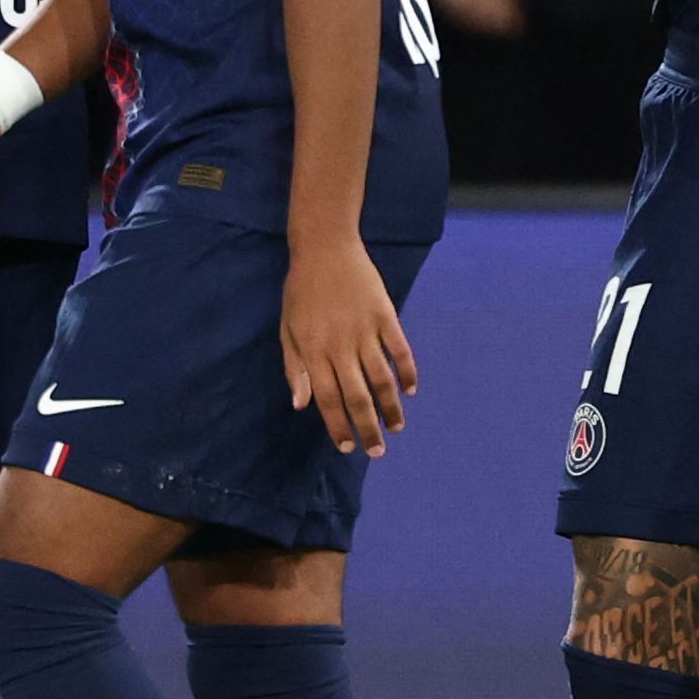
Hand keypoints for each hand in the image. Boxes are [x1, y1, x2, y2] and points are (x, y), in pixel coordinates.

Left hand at [281, 235, 417, 455]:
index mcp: (314, 351)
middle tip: (377, 451)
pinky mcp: (385, 315)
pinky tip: (411, 390)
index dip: (338, 426)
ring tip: (397, 427)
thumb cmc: (302, 291)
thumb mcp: (288, 329)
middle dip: (368, 428)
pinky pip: (400, 350)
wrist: (326, 247)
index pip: (328, 399)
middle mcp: (341, 346)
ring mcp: (365, 330)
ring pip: (382, 378)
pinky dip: (408, 372)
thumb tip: (302, 406)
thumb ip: (296, 368)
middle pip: (358, 396)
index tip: (347, 447)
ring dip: (391, 407)